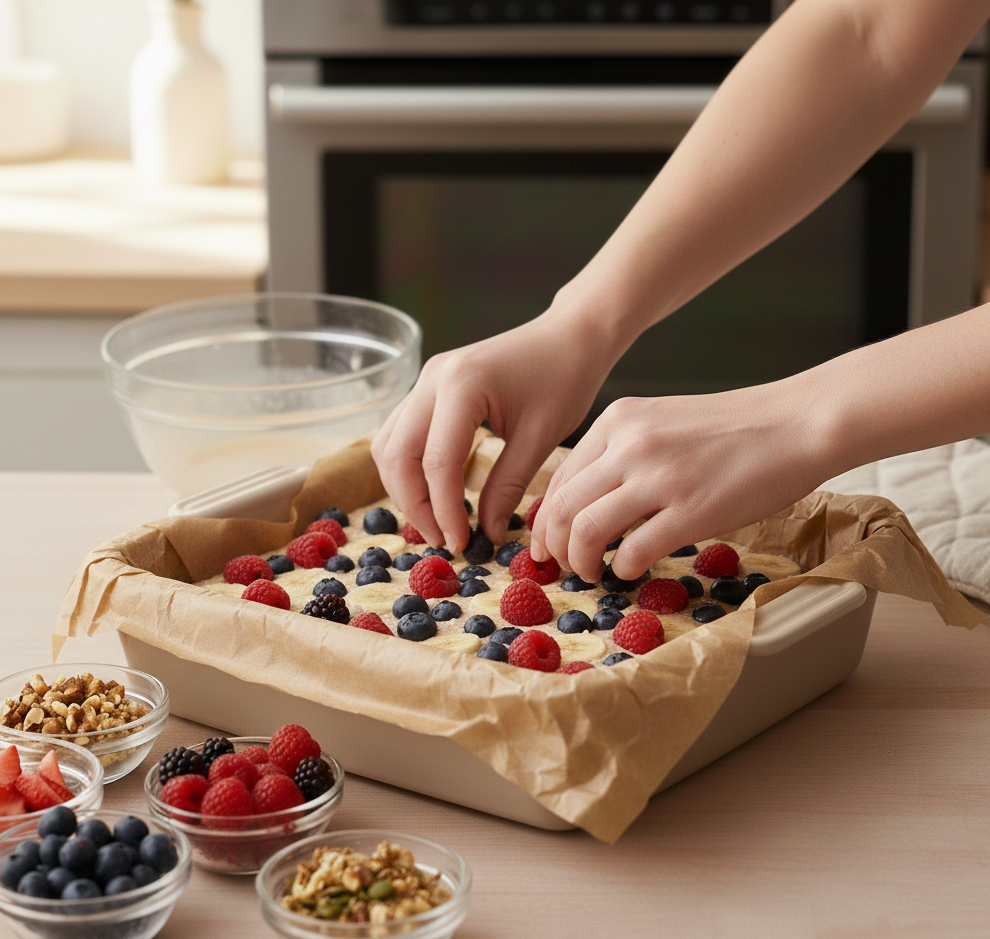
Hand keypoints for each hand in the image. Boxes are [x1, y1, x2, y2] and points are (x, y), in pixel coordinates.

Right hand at [371, 315, 610, 553]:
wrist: (569, 336)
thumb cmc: (565, 379)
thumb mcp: (541, 438)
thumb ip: (508, 487)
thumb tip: (487, 533)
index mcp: (462, 386)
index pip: (436, 463)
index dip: (444, 510)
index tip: (461, 543)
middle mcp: (432, 378)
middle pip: (397, 455)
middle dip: (415, 505)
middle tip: (445, 539)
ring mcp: (425, 379)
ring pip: (389, 445)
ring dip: (405, 488)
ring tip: (438, 520)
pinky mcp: (428, 386)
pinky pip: (399, 433)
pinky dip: (409, 467)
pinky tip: (434, 492)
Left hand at [529, 384, 822, 583]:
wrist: (795, 423)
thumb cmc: (733, 429)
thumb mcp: (662, 422)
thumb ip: (622, 452)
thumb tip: (587, 499)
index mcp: (617, 421)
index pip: (559, 479)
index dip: (546, 520)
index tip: (549, 543)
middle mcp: (629, 445)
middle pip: (562, 508)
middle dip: (553, 547)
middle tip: (562, 567)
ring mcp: (659, 477)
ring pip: (585, 531)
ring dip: (581, 563)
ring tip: (592, 573)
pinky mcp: (690, 510)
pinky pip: (633, 551)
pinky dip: (623, 569)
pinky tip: (632, 571)